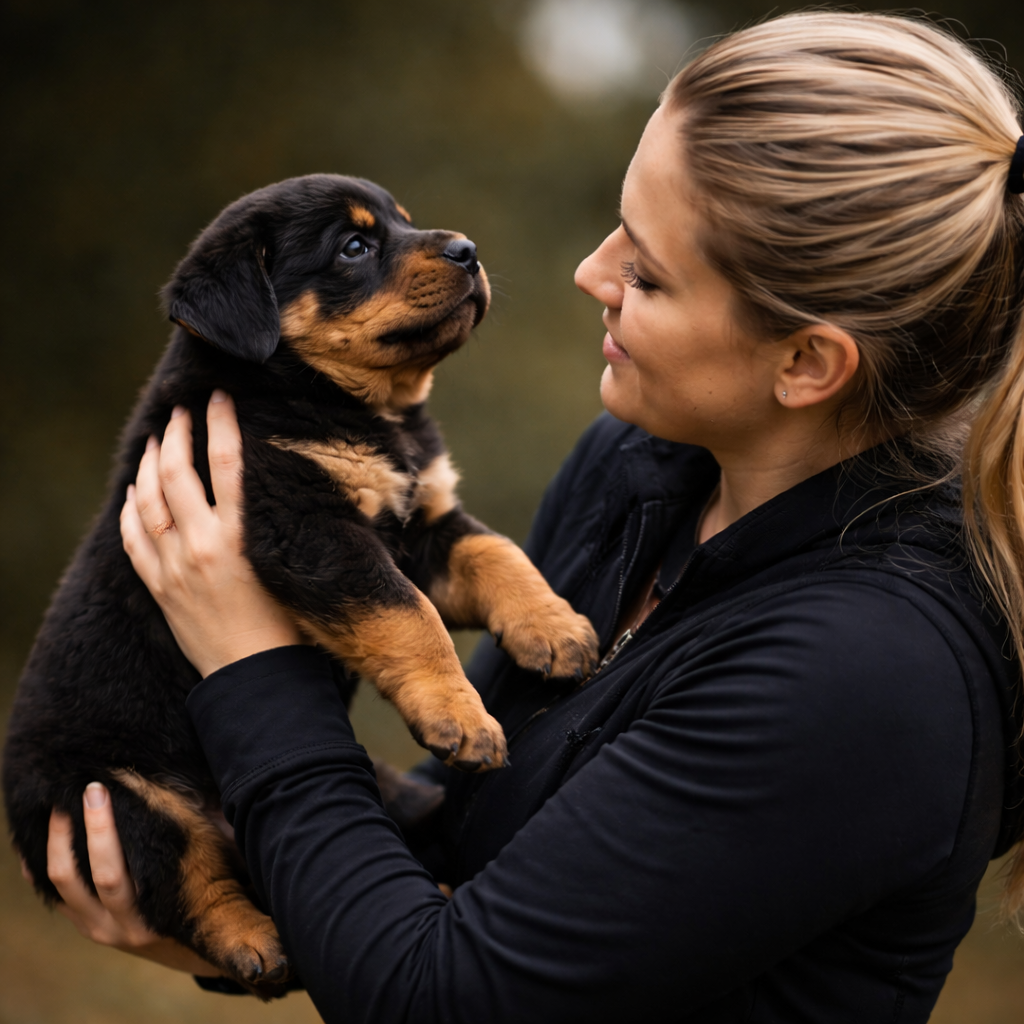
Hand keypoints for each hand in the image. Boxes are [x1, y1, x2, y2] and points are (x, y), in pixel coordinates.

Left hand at [40, 782, 221, 975]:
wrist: (207, 928)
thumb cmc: (212, 877)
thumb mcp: (202, 848)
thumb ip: (170, 816)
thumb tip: (131, 777)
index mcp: (154, 909)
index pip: (115, 869)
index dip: (102, 826)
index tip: (99, 787)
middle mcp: (123, 926)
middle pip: (87, 877)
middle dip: (79, 829)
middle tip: (80, 791)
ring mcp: (101, 930)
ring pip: (63, 887)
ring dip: (53, 845)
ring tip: (56, 809)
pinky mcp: (88, 926)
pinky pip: (55, 897)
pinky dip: (41, 869)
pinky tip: (34, 843)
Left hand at [120, 390, 300, 676]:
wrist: (257, 680)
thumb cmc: (293, 627)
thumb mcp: (298, 567)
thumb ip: (291, 526)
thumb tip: (303, 486)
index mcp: (243, 537)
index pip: (228, 463)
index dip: (221, 423)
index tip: (219, 397)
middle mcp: (203, 546)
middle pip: (179, 473)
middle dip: (177, 434)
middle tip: (180, 410)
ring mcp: (175, 567)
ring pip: (149, 501)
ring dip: (150, 464)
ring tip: (157, 440)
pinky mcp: (160, 588)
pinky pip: (133, 538)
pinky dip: (130, 508)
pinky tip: (134, 491)